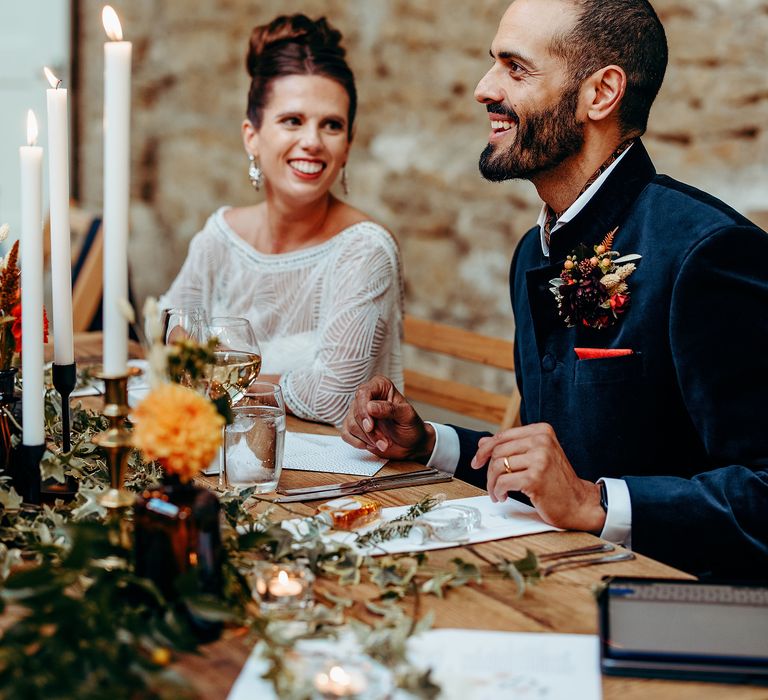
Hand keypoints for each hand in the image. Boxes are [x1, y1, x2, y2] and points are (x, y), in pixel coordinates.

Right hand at [340, 376, 434, 461]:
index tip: (370, 426)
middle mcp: (367, 396)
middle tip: (384, 441)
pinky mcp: (353, 425)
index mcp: (380, 386)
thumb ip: (390, 409)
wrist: (411, 444)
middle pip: (356, 411)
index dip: (364, 411)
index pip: (363, 393)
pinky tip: (371, 444)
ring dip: (367, 439)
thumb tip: (370, 406)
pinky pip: (346, 433)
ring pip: (351, 424)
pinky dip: (358, 442)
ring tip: (383, 444)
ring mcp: (358, 411)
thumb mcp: (407, 416)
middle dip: (370, 431)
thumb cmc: (411, 427)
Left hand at [472, 423, 605, 532]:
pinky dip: (498, 491)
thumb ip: (512, 448)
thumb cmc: (557, 482)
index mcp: (541, 431)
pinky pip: (503, 482)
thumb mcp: (536, 457)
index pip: (503, 436)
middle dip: (488, 470)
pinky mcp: (535, 478)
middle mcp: (541, 441)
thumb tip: (483, 443)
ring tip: (497, 492)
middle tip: (491, 483)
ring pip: (497, 466)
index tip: (477, 461)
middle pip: (497, 451)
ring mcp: (539, 458)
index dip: (485, 450)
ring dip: (492, 483)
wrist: (579, 503)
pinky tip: (503, 496)